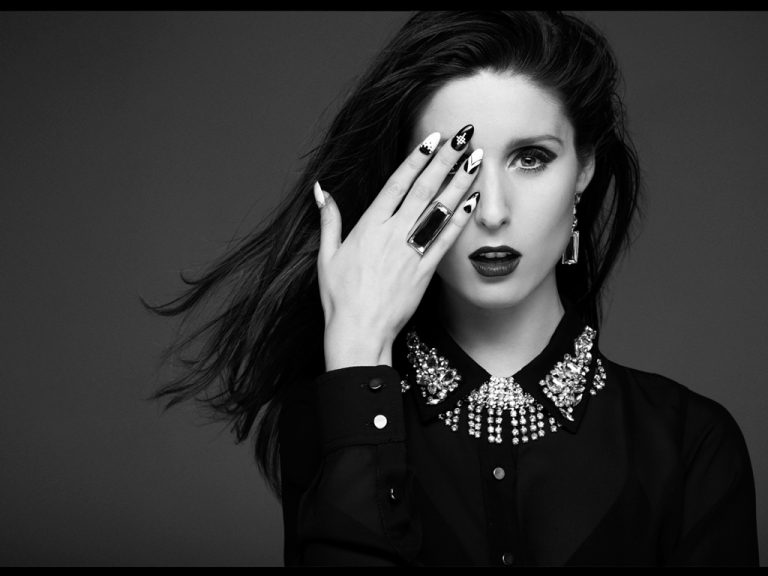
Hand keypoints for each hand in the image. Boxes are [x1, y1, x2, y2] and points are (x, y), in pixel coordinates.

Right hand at [314, 125, 482, 353]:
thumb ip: (329, 220)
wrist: (358, 332)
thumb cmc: (339, 298)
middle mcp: (392, 234)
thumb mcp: (326, 256)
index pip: (396, 184)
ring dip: (459, 182)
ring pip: (439, 210)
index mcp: (368, 227)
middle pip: (423, 189)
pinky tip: (473, 200)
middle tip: (464, 137)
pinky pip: (446, 240)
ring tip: (477, 159)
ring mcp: (411, 252)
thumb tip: (322, 190)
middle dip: (445, 160)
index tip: (431, 138)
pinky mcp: (425, 272)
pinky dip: (461, 220)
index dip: (415, 159)